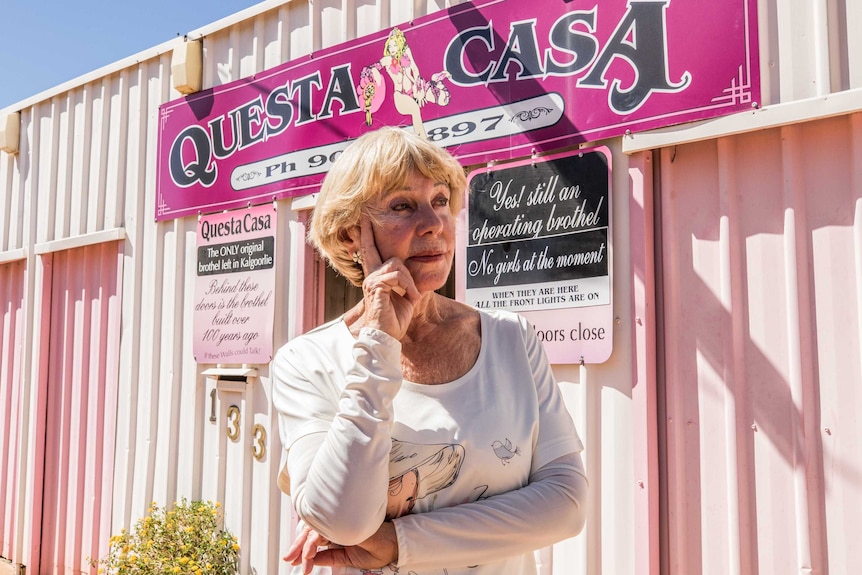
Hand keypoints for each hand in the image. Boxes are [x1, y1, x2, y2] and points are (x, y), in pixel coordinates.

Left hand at [284, 522, 397, 573]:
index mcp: (336, 532)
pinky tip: (310, 552)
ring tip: (301, 559)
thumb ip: (330, 557)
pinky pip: (327, 528)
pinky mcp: (346, 519)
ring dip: (306, 545)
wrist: (395, 544)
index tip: (291, 559)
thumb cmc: (376, 549)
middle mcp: (336, 523)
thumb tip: (310, 559)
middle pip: (311, 531)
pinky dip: (317, 541)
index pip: (314, 537)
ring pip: (316, 529)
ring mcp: (341, 519)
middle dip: (298, 546)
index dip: (301, 547)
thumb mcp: (349, 558)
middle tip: (289, 558)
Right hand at [354, 216, 419, 339]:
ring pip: (396, 264)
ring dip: (409, 281)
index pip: (370, 251)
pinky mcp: (375, 287)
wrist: (386, 337)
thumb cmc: (395, 319)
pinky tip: (410, 298)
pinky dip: (408, 286)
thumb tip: (417, 271)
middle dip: (377, 242)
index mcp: (376, 277)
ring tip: (412, 296)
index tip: (363, 219)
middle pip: (382, 252)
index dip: (366, 235)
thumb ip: (408, 281)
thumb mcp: (406, 296)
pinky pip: (397, 275)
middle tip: (374, 232)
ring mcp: (371, 281)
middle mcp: (370, 276)